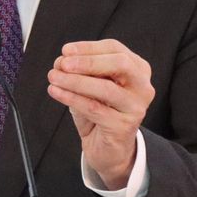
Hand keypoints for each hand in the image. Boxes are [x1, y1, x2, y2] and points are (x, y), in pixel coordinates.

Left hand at [46, 39, 154, 188]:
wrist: (109, 148)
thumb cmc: (100, 112)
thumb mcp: (90, 86)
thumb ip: (80, 71)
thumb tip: (61, 61)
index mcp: (137, 69)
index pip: (114, 49)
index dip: (88, 47)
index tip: (65, 50)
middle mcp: (142, 86)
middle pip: (120, 64)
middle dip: (88, 62)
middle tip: (63, 63)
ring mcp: (135, 107)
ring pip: (106, 88)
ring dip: (75, 81)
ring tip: (54, 78)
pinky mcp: (124, 126)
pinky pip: (94, 109)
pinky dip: (72, 98)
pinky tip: (57, 92)